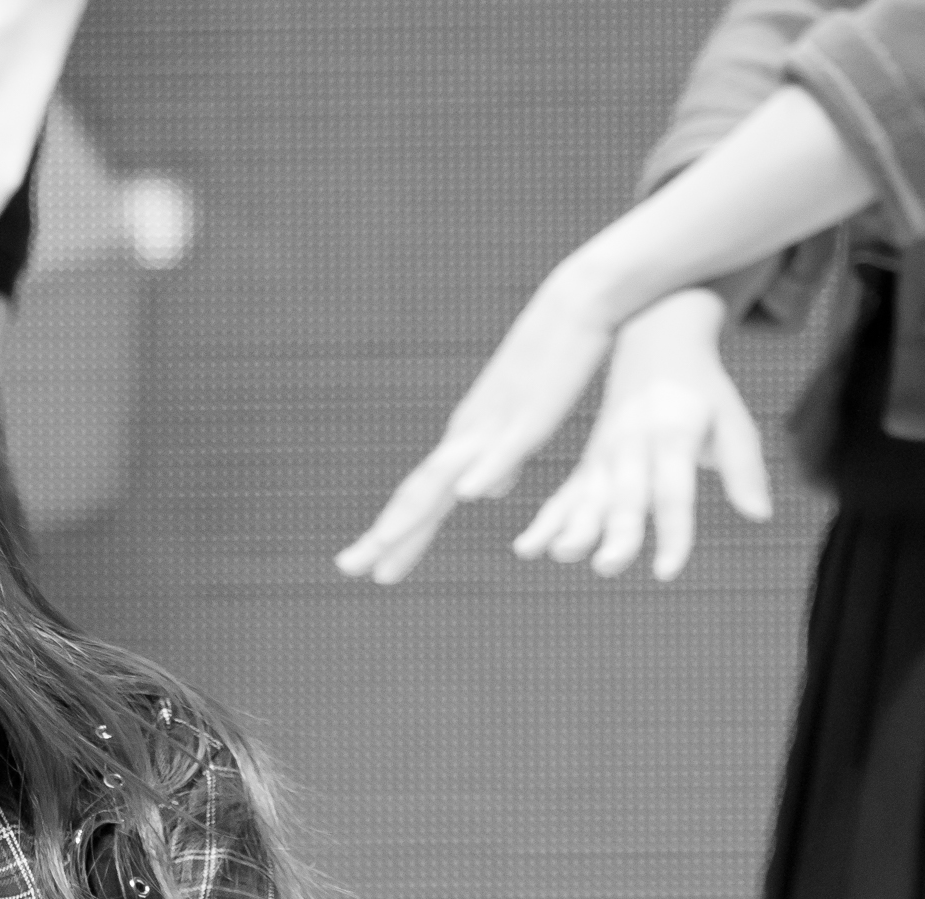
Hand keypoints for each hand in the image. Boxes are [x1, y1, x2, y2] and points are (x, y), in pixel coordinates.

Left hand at [334, 265, 616, 582]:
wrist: (577, 303)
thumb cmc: (553, 364)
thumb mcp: (521, 426)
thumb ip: (499, 461)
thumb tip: (480, 495)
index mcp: (467, 441)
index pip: (424, 497)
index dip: (397, 534)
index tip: (372, 569)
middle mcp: (467, 434)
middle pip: (419, 494)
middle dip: (384, 535)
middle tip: (346, 569)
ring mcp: (493, 424)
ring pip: (444, 477)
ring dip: (413, 515)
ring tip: (384, 546)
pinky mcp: (529, 413)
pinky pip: (504, 448)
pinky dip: (485, 472)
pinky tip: (471, 498)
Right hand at [515, 287, 769, 580]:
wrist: (655, 341)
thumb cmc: (702, 392)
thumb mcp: (732, 418)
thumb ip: (744, 467)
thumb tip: (760, 515)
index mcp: (672, 433)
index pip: (672, 491)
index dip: (671, 532)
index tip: (667, 571)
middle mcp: (633, 445)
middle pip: (624, 497)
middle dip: (615, 533)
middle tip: (608, 566)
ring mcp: (605, 454)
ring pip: (588, 497)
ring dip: (573, 527)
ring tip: (560, 554)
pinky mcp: (589, 464)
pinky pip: (566, 495)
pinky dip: (546, 520)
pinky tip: (527, 548)